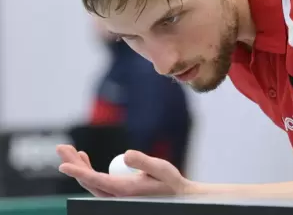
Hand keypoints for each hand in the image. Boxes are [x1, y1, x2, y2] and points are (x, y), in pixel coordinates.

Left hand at [56, 144, 196, 196]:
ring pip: (90, 182)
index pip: (96, 181)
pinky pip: (96, 182)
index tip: (63, 165)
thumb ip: (143, 162)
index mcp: (125, 190)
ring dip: (79, 166)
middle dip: (73, 164)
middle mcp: (117, 196)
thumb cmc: (171, 183)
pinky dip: (88, 170)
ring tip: (70, 150)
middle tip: (62, 147)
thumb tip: (124, 155)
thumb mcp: (161, 169)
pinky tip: (85, 159)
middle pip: (88, 181)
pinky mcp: (118, 192)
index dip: (78, 172)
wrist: (178, 197)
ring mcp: (116, 195)